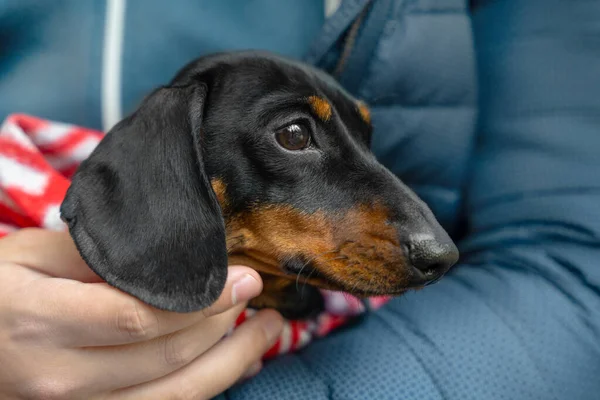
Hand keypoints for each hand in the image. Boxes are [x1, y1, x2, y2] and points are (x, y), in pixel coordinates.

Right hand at [0, 228, 282, 398]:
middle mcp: (61, 379)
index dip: (203, 302)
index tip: (244, 278)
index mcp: (43, 324)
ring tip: (268, 332)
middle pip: (166, 359)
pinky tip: (235, 365)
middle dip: (225, 326)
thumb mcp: (29, 256)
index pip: (142, 318)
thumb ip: (94, 253)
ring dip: (231, 363)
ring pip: (174, 396)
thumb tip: (168, 249)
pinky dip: (205, 389)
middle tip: (258, 294)